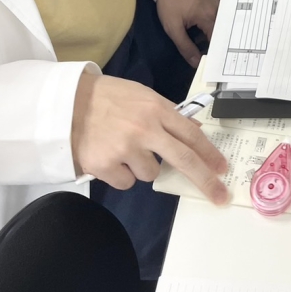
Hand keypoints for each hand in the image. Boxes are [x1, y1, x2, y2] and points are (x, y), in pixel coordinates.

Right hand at [71, 73, 228, 202]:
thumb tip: (194, 130)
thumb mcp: (143, 96)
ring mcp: (126, 149)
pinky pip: (126, 182)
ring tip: (125, 148)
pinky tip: (111, 157)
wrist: (67, 104)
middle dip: (205, 180)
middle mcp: (145, 129)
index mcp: (157, 109)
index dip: (210, 153)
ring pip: (150, 173)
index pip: (192, 134)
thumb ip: (168, 113)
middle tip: (220, 195)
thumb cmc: (109, 98)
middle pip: (184, 159)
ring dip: (142, 166)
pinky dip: (121, 174)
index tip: (223, 168)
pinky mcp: (106, 166)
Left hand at [157, 0, 220, 67]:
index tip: (212, 61)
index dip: (216, 53)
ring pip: (225, 21)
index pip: (219, 41)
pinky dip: (220, 20)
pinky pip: (224, 11)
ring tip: (212, 41)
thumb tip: (196, 63)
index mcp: (209, 17)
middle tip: (213, 53)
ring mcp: (220, 0)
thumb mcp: (173, 27)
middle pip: (225, 31)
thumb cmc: (169, 2)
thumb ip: (185, 46)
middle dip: (219, 43)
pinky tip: (213, 25)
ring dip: (220, 31)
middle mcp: (219, 9)